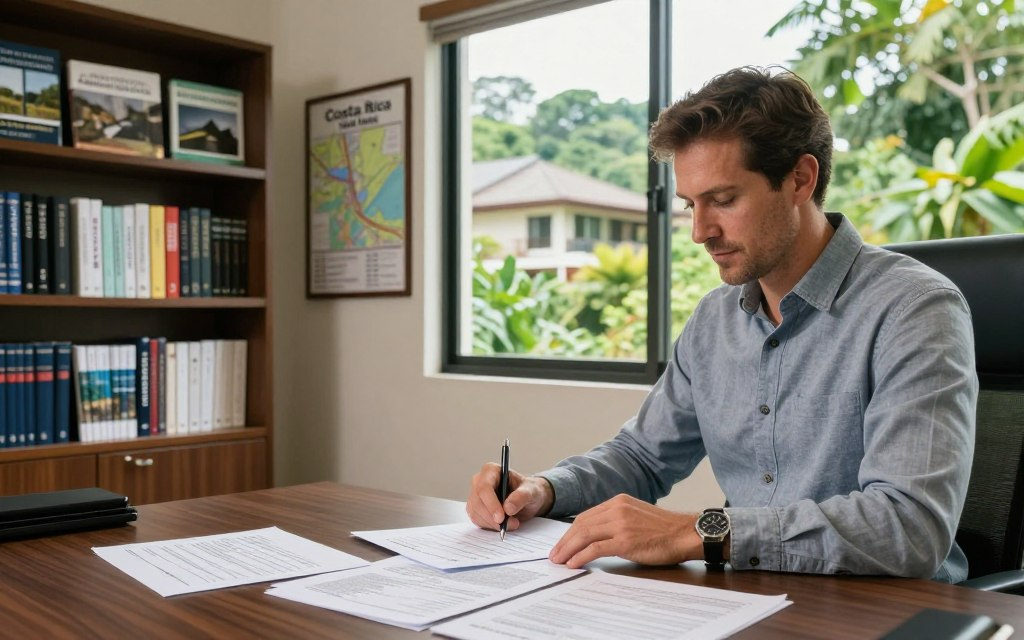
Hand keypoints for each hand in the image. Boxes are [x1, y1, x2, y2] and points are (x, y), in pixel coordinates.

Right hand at [467, 463, 553, 532]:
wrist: (528, 499)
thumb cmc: (528, 490)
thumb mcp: (531, 491)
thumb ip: (521, 497)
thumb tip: (508, 508)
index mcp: (491, 470)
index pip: (484, 487)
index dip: (491, 504)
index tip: (501, 518)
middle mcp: (479, 481)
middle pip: (478, 502)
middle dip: (493, 518)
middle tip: (512, 524)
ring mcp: (475, 496)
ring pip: (476, 513)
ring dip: (493, 524)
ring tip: (512, 523)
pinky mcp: (476, 509)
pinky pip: (478, 521)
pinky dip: (491, 526)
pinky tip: (504, 524)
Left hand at [548, 494, 701, 568]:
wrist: (685, 533)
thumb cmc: (664, 529)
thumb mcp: (637, 516)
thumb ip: (617, 520)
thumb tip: (596, 536)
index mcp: (618, 502)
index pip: (586, 516)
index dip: (571, 531)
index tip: (562, 543)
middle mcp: (617, 509)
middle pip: (581, 524)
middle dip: (565, 541)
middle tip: (555, 554)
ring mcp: (621, 524)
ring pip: (584, 535)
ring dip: (568, 549)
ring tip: (559, 561)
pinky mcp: (625, 540)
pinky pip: (595, 548)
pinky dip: (581, 556)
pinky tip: (574, 563)